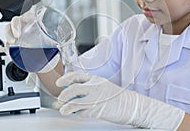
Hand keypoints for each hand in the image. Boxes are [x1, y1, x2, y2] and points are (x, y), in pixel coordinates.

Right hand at [5, 5, 59, 72]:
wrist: (42, 57)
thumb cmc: (46, 45)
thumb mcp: (51, 40)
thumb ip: (54, 39)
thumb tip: (63, 43)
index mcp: (33, 22)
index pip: (28, 15)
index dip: (27, 16)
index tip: (30, 20)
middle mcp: (24, 26)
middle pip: (15, 20)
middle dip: (15, 26)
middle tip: (18, 35)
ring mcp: (16, 34)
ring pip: (8, 29)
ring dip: (9, 34)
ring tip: (12, 42)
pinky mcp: (12, 43)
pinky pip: (6, 41)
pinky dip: (7, 44)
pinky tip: (11, 48)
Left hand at [56, 71, 184, 129]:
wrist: (130, 105)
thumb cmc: (117, 96)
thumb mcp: (102, 85)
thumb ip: (89, 85)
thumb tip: (74, 89)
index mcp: (95, 79)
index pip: (76, 76)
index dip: (65, 79)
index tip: (59, 83)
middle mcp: (94, 87)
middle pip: (73, 89)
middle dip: (63, 94)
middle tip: (60, 98)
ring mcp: (94, 99)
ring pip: (74, 102)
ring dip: (66, 107)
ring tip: (64, 109)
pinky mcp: (96, 110)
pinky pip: (81, 112)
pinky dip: (77, 113)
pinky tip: (77, 113)